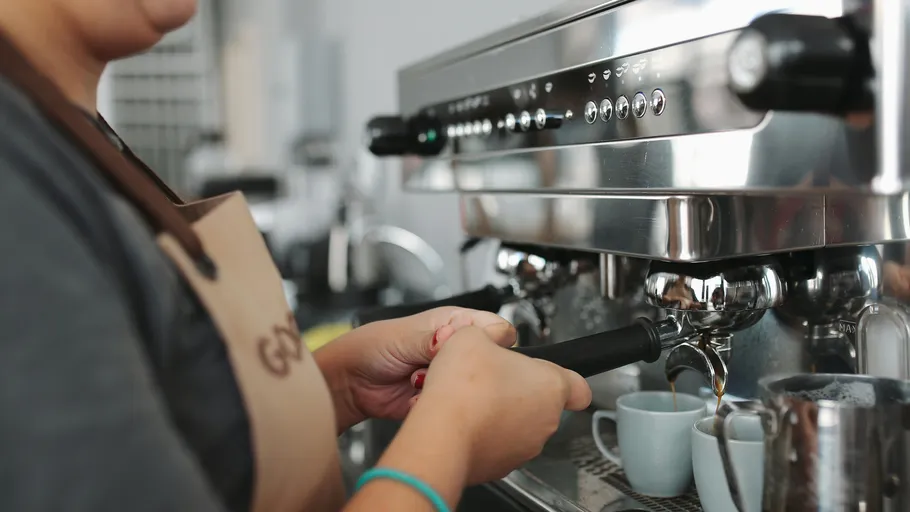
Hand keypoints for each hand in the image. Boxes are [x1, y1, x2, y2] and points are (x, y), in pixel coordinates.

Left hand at [313, 307, 515, 431]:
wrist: (349, 382)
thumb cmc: (371, 348)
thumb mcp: (405, 336)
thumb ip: (435, 338)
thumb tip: (460, 335)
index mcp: (453, 324)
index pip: (494, 329)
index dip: (490, 340)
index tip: (473, 348)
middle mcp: (455, 350)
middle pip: (487, 361)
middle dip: (466, 367)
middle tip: (438, 364)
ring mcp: (448, 375)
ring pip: (472, 386)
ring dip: (448, 386)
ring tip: (419, 378)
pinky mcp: (441, 400)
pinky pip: (454, 407)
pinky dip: (437, 405)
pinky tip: (416, 395)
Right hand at [414, 325, 591, 484]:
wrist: (440, 436)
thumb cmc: (463, 388)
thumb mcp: (472, 335)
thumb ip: (490, 333)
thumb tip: (490, 337)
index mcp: (550, 386)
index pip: (580, 388)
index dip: (567, 379)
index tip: (554, 376)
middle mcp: (545, 421)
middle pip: (541, 403)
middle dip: (518, 390)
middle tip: (491, 378)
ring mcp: (525, 447)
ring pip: (519, 426)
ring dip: (500, 414)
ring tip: (472, 400)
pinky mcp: (501, 466)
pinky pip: (498, 446)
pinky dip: (484, 435)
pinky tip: (463, 422)